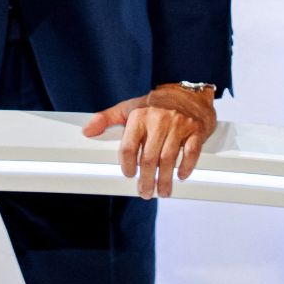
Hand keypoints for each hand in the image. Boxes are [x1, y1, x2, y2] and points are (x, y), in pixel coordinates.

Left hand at [82, 84, 216, 199]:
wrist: (187, 92)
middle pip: (149, 158)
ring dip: (165, 180)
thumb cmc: (156, 104)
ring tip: (162, 191)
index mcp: (140, 116)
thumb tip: (87, 131)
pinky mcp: (196, 130)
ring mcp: (179, 125)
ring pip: (169, 159)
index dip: (127, 165)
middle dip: (146, 179)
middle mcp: (159, 120)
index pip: (129, 147)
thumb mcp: (129, 107)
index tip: (129, 174)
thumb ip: (107, 118)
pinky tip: (180, 176)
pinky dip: (186, 167)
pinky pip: (191, 152)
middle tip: (145, 191)